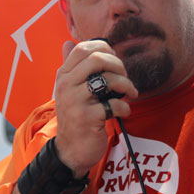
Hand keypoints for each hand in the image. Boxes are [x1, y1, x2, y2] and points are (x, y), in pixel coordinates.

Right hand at [53, 39, 137, 175]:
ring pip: (108, 80)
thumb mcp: (70, 90)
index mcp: (63, 75)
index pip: (83, 49)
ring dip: (126, 86)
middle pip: (97, 59)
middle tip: (125, 78)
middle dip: (118, 66)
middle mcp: (66, 85)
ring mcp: (75, 102)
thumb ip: (73, 67)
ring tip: (129, 95)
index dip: (105, 50)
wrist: (71, 151)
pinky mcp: (87, 118)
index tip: (115, 62)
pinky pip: (114, 104)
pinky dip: (125, 107)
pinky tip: (123, 112)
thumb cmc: (76, 117)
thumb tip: (68, 42)